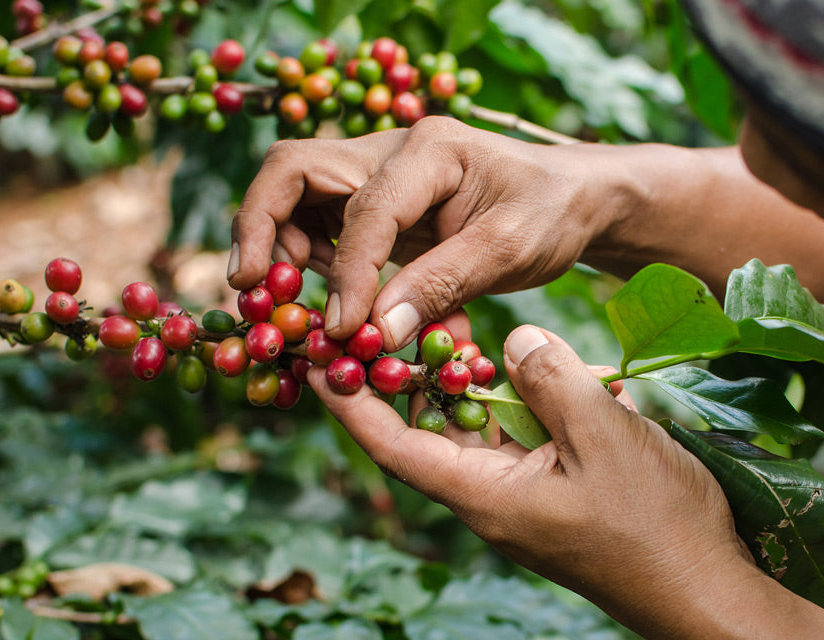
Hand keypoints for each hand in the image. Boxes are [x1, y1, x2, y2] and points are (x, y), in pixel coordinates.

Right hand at [227, 117, 616, 349]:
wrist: (572, 199)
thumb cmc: (550, 215)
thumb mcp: (509, 251)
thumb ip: (441, 286)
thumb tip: (375, 333)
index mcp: (429, 150)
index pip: (364, 207)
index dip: (348, 273)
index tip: (343, 329)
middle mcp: (390, 151)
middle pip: (293, 171)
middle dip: (261, 228)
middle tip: (251, 290)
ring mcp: (377, 175)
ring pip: (296, 197)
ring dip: (280, 248)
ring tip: (286, 304)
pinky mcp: (376, 205)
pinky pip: (321, 226)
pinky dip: (311, 263)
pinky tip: (330, 303)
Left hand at [309, 323, 759, 637]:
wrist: (705, 586)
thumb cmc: (654, 523)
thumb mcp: (602, 436)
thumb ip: (550, 379)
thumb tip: (513, 340)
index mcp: (484, 495)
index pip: (394, 444)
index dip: (352, 401)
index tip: (321, 356)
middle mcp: (492, 498)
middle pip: (430, 431)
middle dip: (412, 376)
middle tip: (400, 318)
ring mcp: (524, 498)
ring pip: (479, 431)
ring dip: (473, 385)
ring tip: (461, 331)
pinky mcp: (556, 494)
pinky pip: (521, 440)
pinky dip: (522, 403)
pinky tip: (542, 371)